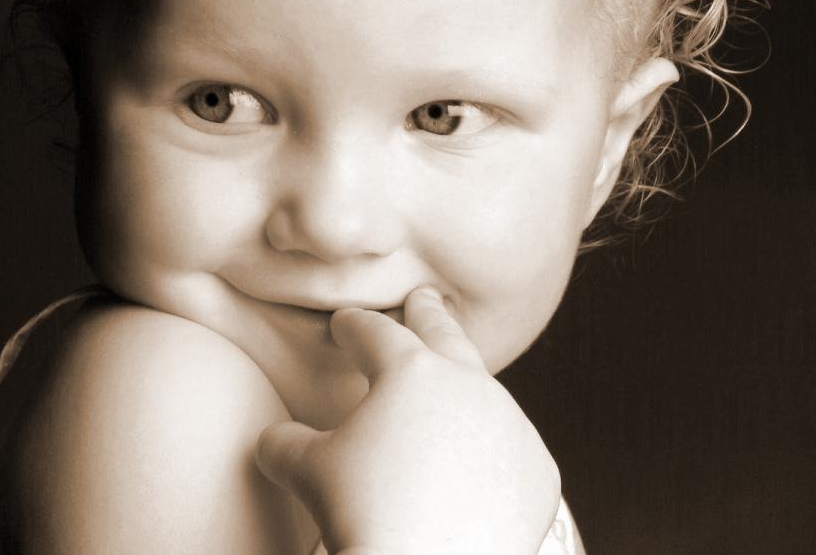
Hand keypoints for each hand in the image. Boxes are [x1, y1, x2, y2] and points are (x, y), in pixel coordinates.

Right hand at [255, 287, 560, 554]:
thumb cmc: (363, 518)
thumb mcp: (305, 470)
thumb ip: (286, 442)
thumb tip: (276, 439)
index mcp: (410, 372)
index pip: (375, 333)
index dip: (355, 326)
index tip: (346, 324)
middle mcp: (469, 385)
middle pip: (445, 337)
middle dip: (428, 316)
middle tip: (424, 298)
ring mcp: (511, 425)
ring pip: (487, 392)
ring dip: (466, 387)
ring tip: (453, 388)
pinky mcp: (539, 469)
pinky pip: (512, 447)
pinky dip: (493, 447)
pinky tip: (477, 461)